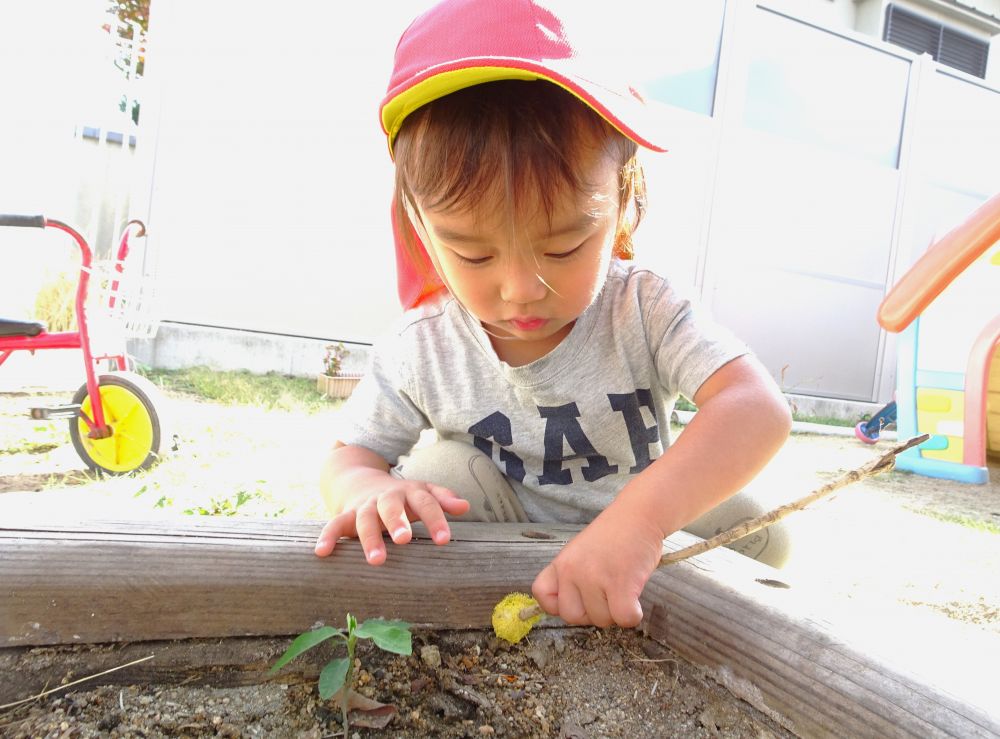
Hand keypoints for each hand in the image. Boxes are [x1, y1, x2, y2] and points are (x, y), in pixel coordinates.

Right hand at [314, 474, 469, 563]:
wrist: (362, 480)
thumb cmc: (401, 496)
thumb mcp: (422, 492)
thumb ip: (442, 499)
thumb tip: (465, 506)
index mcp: (409, 492)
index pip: (425, 503)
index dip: (435, 520)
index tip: (444, 540)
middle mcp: (386, 498)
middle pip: (391, 507)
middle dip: (397, 522)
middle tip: (404, 540)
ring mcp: (365, 506)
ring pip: (365, 519)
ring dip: (369, 538)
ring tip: (377, 560)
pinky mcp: (345, 515)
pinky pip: (334, 524)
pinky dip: (328, 537)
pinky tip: (322, 553)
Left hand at [531, 506, 663, 627]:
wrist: (640, 514)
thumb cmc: (615, 536)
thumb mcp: (581, 552)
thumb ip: (572, 577)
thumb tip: (574, 609)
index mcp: (561, 562)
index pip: (542, 594)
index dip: (560, 604)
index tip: (579, 598)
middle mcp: (572, 571)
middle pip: (572, 617)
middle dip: (592, 613)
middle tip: (607, 594)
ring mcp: (594, 578)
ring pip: (601, 620)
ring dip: (615, 611)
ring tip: (623, 586)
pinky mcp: (621, 584)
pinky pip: (623, 618)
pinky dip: (633, 615)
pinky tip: (635, 599)